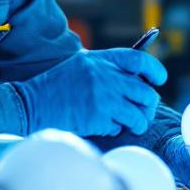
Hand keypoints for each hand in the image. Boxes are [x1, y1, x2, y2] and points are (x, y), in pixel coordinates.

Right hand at [13, 49, 165, 136]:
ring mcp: (103, 97)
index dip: (154, 70)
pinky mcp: (98, 117)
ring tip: (129, 124)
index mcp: (100, 60)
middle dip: (147, 106)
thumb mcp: (81, 66)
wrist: (31, 104)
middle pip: (145, 92)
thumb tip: (137, 80)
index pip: (138, 60)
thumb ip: (106, 68)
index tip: (158, 80)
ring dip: (137, 122)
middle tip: (142, 113)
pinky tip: (102, 125)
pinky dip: (115, 129)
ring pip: (138, 114)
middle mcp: (105, 76)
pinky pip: (120, 127)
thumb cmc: (56, 87)